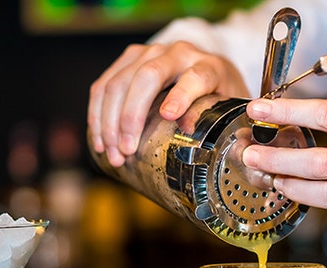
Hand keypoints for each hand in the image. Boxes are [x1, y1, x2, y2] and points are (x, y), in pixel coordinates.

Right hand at [88, 41, 249, 166]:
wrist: (208, 70)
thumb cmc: (219, 96)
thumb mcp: (228, 111)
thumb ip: (223, 126)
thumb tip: (207, 152)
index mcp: (208, 66)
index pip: (195, 76)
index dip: (181, 95)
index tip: (169, 116)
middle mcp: (177, 53)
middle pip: (147, 77)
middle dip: (131, 117)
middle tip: (127, 151)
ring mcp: (149, 53)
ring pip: (118, 81)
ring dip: (109, 122)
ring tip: (113, 154)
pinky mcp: (128, 59)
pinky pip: (103, 84)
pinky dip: (97, 114)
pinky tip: (99, 139)